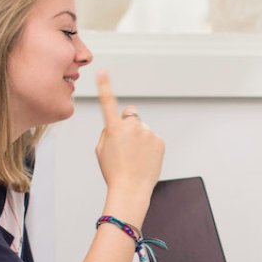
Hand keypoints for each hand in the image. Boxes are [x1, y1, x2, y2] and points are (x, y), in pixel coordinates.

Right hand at [93, 70, 163, 200]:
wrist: (131, 189)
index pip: (107, 102)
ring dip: (139, 138)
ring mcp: (148, 133)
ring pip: (141, 129)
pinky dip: (149, 146)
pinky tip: (144, 159)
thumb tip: (118, 125)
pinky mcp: (159, 141)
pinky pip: (152, 138)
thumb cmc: (114, 172)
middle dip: (128, 124)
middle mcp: (132, 127)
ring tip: (135, 157)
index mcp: (113, 128)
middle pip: (130, 116)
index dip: (104, 85)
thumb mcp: (101, 150)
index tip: (102, 71)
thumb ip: (108, 132)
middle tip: (126, 144)